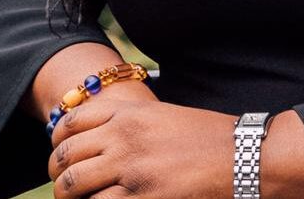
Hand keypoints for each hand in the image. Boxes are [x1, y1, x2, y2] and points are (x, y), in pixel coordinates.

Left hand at [48, 95, 234, 198]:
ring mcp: (130, 168)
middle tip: (65, 186)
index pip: (70, 122)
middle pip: (65, 155)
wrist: (245, 159)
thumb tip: (99, 142)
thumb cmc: (210, 139)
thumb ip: (130, 124)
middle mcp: (124, 136)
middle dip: (58, 174)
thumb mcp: (165, 118)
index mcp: (130, 113)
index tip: (63, 155)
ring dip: (71, 198)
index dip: (58, 141)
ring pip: (72, 186)